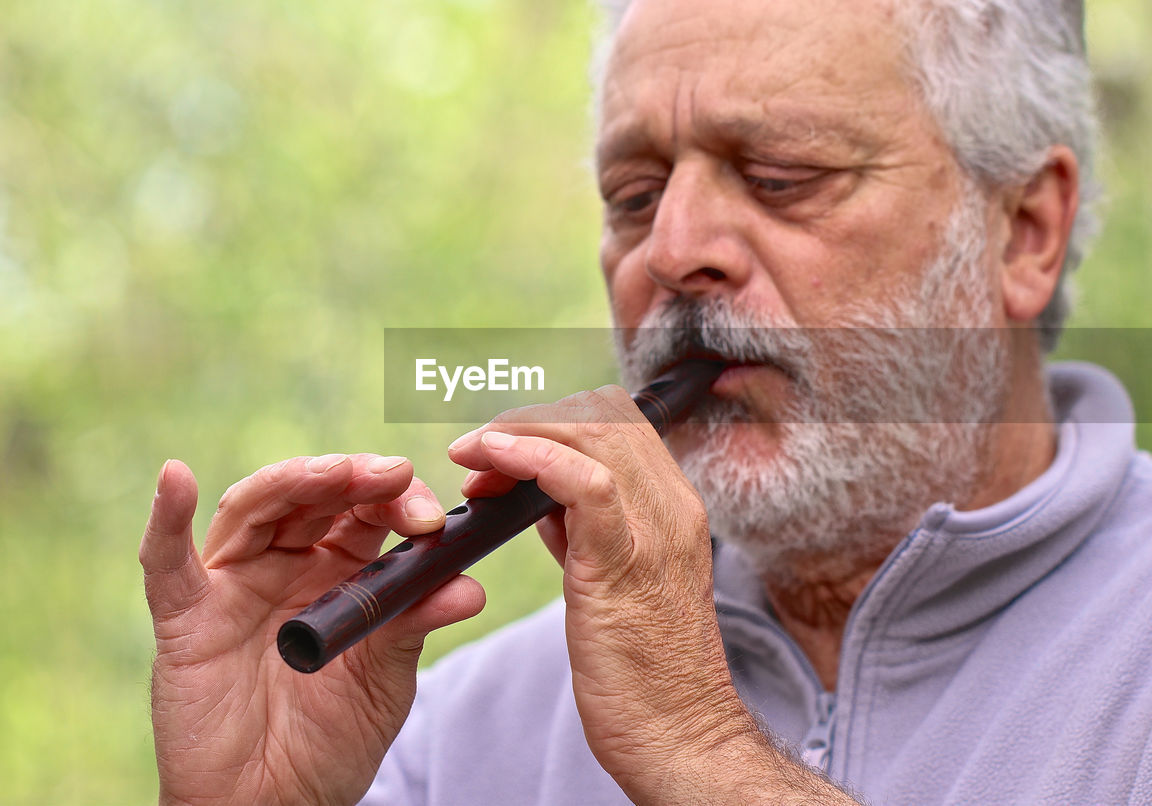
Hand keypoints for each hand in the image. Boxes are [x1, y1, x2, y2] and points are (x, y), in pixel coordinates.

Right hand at [140, 454, 484, 805]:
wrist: (278, 805)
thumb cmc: (332, 740)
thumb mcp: (384, 678)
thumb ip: (414, 624)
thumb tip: (469, 587)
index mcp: (339, 571)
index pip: (365, 512)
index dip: (396, 501)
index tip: (429, 519)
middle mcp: (286, 565)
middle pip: (312, 497)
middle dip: (353, 479)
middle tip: (391, 475)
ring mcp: (234, 585)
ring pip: (254, 509)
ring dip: (292, 481)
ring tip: (332, 473)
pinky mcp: (186, 619)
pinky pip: (166, 564)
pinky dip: (165, 520)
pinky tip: (175, 476)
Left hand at [450, 389, 856, 804]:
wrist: (679, 737)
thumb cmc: (641, 672)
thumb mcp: (611, 581)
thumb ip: (582, 528)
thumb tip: (537, 491)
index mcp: (672, 507)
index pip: (617, 421)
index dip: (551, 420)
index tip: (501, 448)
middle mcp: (672, 506)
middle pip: (602, 414)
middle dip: (528, 420)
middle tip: (477, 455)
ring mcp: (656, 530)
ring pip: (592, 432)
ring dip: (518, 433)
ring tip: (472, 458)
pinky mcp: (626, 561)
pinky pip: (584, 481)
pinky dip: (532, 456)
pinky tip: (491, 460)